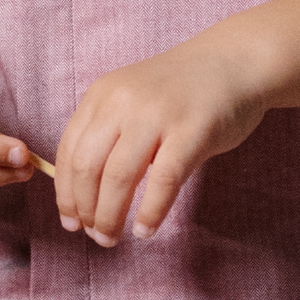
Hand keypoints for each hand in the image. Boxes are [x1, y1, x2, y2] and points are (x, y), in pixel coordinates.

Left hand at [54, 38, 266, 246]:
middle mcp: (124, 100)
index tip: (71, 221)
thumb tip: (84, 192)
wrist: (234, 61)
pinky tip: (146, 229)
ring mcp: (157, 114)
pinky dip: (151, 212)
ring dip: (110, 216)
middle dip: (86, 210)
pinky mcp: (191, 130)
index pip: (69, 151)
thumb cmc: (182, 89)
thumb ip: (109, 132)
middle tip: (95, 236)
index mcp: (103, 94)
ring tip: (113, 238)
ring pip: (118, 177)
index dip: (65, 194)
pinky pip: (163, 180)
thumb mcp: (132, 98)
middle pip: (87, 167)